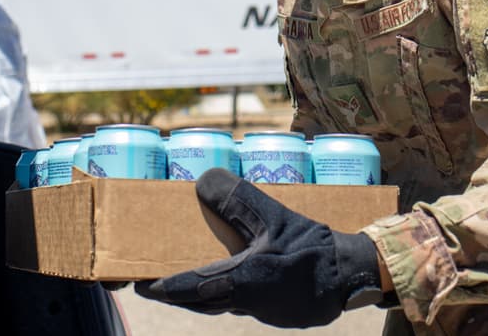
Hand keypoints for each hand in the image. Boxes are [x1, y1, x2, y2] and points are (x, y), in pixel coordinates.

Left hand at [134, 168, 383, 327]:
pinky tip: (213, 275)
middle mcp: (243, 301)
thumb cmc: (312, 248)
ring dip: (192, 291)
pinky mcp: (266, 307)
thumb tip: (204, 179)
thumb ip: (240, 199)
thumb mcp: (276, 217)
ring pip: (213, 302)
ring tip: (170, 273)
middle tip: (145, 277)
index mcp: (243, 281)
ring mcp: (256, 308)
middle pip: (197, 299)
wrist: (349, 276)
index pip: (192, 288)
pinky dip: (214, 290)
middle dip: (171, 290)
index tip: (138, 284)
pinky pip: (231, 300)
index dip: (164, 287)